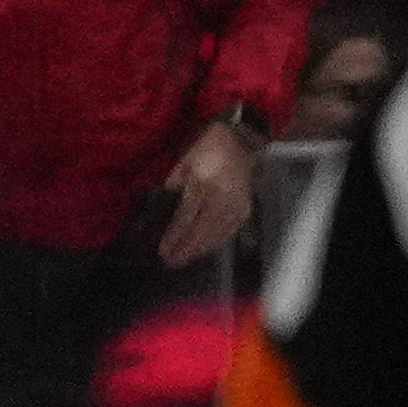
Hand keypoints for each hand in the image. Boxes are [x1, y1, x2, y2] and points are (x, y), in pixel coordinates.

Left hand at [151, 116, 266, 270]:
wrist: (238, 144)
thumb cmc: (205, 152)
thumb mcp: (182, 165)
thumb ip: (173, 188)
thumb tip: (163, 212)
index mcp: (203, 183)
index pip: (186, 215)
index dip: (175, 235)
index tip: (163, 250)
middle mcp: (221, 197)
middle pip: (202, 230)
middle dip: (186, 249)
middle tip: (171, 262)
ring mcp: (236, 205)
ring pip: (217, 234)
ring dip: (199, 250)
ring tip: (183, 260)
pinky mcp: (244, 209)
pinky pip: (229, 232)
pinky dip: (215, 243)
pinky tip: (203, 250)